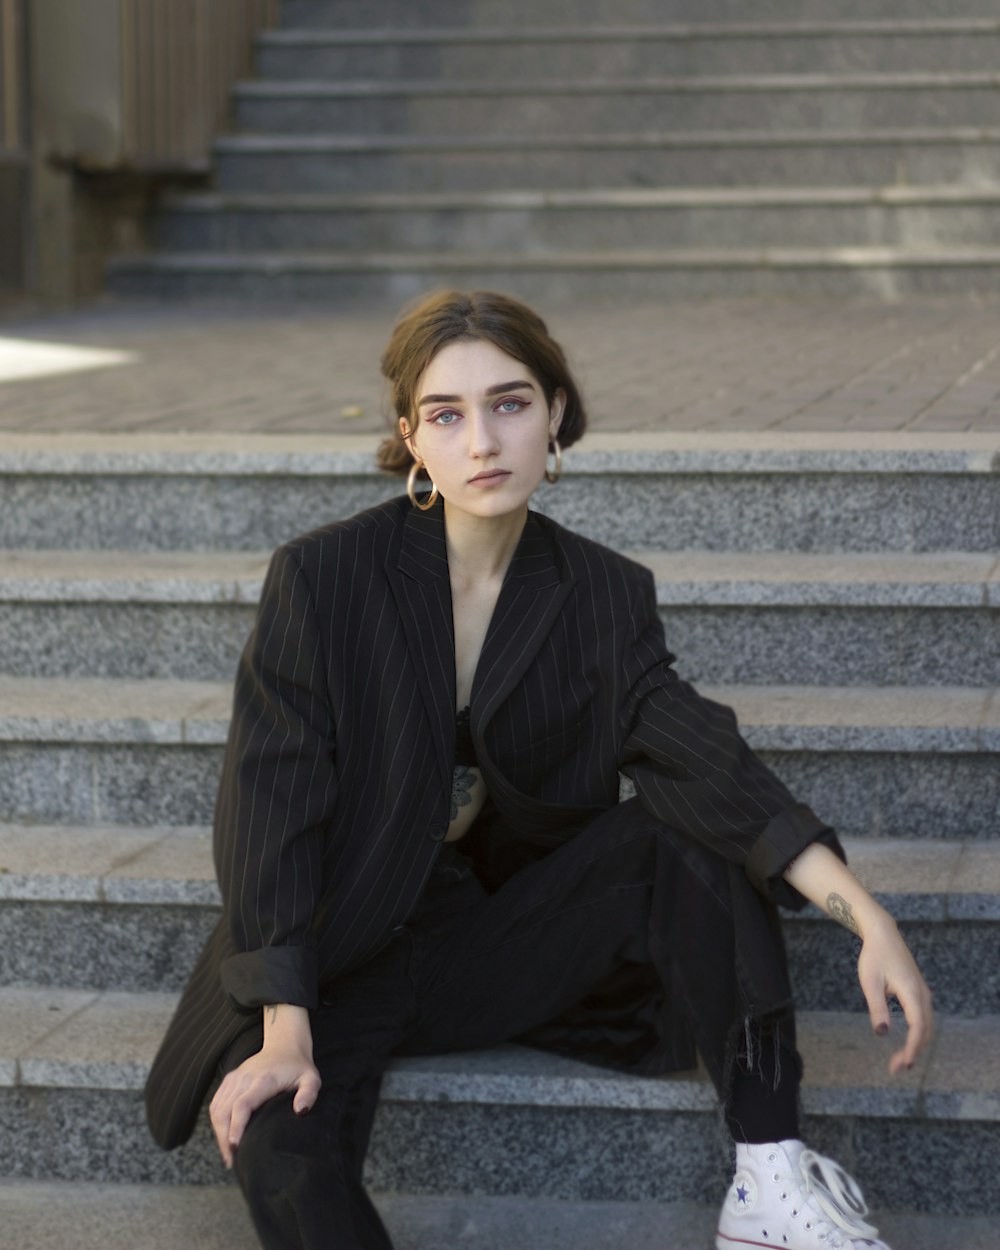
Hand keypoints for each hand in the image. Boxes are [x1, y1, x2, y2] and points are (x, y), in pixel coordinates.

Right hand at [209, 1030, 320, 1167]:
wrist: (284, 1044)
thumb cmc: (298, 1066)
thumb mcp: (311, 1078)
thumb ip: (309, 1094)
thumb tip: (301, 1111)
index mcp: (264, 1079)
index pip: (243, 1105)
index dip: (236, 1127)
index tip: (235, 1147)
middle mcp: (245, 1077)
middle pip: (224, 1111)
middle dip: (225, 1138)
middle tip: (233, 1160)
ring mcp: (235, 1078)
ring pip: (217, 1109)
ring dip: (219, 1133)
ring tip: (228, 1154)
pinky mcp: (229, 1079)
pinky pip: (216, 1104)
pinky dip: (216, 1123)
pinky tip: (224, 1137)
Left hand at [856, 916, 933, 1074]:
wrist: (883, 935)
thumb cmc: (874, 957)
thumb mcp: (870, 981)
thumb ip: (876, 1006)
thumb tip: (881, 1033)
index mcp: (912, 992)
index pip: (917, 1027)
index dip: (912, 1047)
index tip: (903, 1064)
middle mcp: (922, 994)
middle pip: (925, 1030)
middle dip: (913, 1052)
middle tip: (895, 1069)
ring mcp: (923, 994)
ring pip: (926, 1026)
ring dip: (915, 1045)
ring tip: (898, 1062)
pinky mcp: (919, 993)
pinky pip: (923, 1019)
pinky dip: (917, 1035)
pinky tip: (905, 1044)